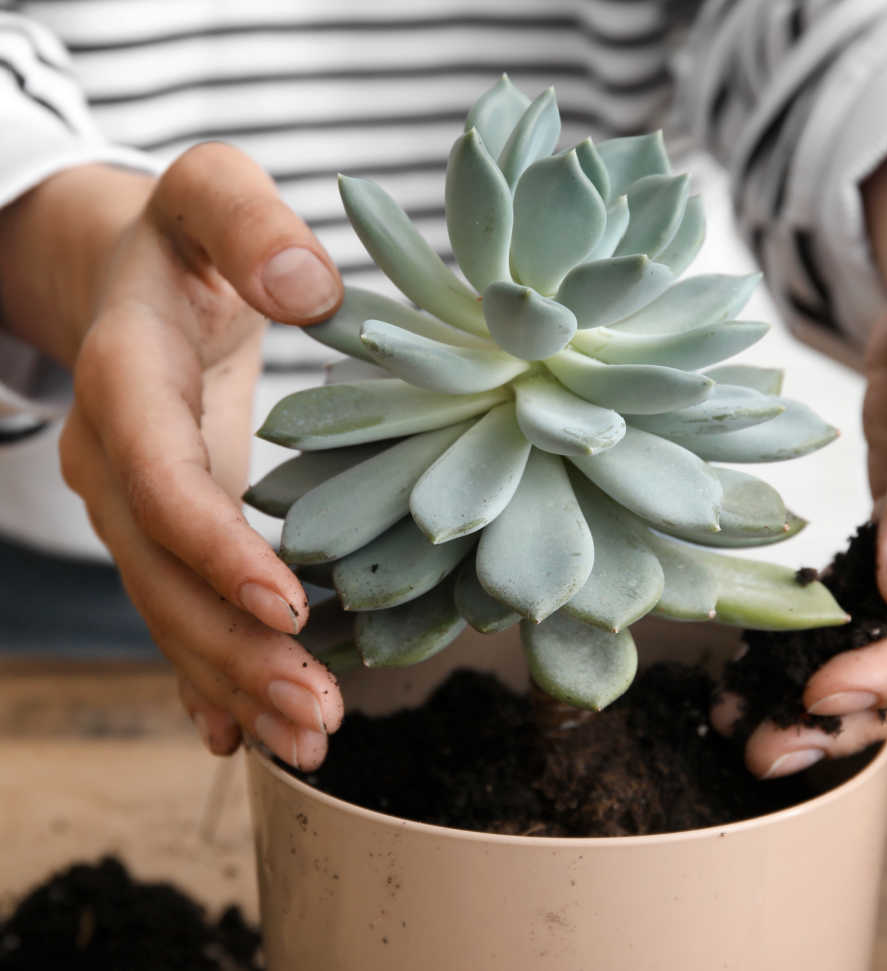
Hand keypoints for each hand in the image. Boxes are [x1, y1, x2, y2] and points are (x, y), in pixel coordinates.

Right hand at [0, 144, 345, 769]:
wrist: (124, 275)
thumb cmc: (183, 235)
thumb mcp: (213, 193)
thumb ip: (249, 222)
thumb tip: (309, 289)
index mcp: (127, 378)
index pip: (159, 475)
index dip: (213, 544)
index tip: (289, 604)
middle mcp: (116, 457)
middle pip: (162, 572)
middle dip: (235, 649)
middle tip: (318, 712)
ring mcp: (134, 504)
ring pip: (170, 608)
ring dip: (234, 680)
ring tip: (311, 738)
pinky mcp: (164, 528)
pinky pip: (177, 608)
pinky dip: (208, 674)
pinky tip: (243, 733)